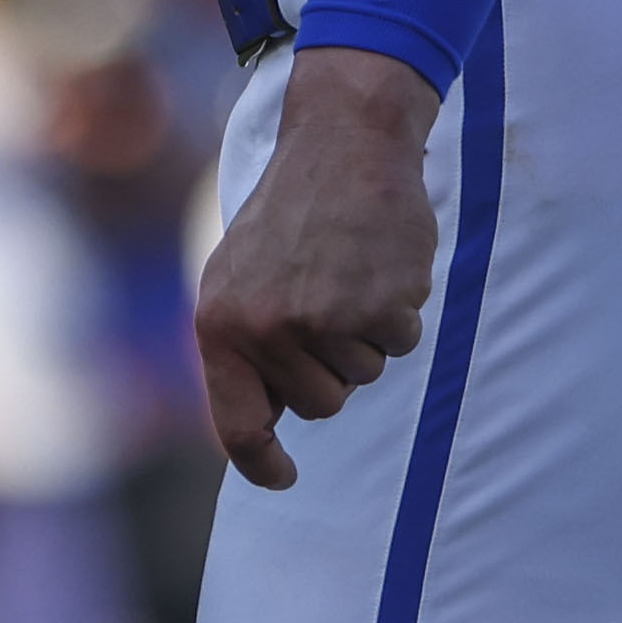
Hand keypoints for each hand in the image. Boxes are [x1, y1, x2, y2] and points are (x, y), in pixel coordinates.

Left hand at [193, 45, 441, 490]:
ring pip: (363, 376)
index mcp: (219, 326)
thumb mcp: (237, 278)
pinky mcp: (378, 306)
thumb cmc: (289, 217)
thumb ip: (242, 347)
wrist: (341, 144)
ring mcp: (323, 321)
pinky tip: (379, 264)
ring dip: (366, 334)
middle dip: (331, 366)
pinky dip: (399, 312)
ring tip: (347, 273)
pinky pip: (402, 343)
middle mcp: (266, 331)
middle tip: (324, 299)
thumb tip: (259, 425)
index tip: (283, 478)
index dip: (262, 465)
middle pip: (320, 406)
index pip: (238, 428)